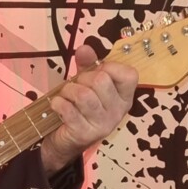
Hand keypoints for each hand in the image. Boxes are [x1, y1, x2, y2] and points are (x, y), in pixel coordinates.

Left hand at [40, 47, 137, 174]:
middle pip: (101, 80)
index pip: (129, 75)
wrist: (67, 140)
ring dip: (68, 90)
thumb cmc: (80, 108)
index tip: (97, 71)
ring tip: (66, 95)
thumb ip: (87, 64)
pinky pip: (68, 109)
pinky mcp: (84, 133)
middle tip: (76, 86)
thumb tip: (84, 48)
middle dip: (82, 78)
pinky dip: (58, 103)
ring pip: (83, 95)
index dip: (110, 66)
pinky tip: (58, 105)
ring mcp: (102, 124)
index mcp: (124, 97)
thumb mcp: (86, 82)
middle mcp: (118, 112)